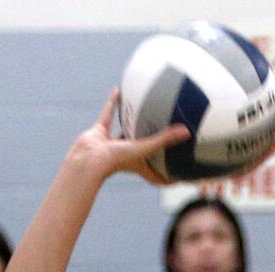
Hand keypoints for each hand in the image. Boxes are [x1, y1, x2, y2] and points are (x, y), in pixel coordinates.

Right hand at [66, 90, 190, 184]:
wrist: (87, 159)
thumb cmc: (116, 160)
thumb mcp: (145, 148)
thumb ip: (164, 139)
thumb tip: (186, 132)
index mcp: (139, 165)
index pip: (156, 176)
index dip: (168, 177)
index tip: (179, 176)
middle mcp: (127, 155)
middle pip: (143, 152)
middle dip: (152, 146)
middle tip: (164, 136)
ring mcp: (112, 145)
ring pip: (125, 131)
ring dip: (132, 122)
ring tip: (142, 110)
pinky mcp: (99, 133)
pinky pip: (107, 116)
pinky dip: (112, 104)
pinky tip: (118, 91)